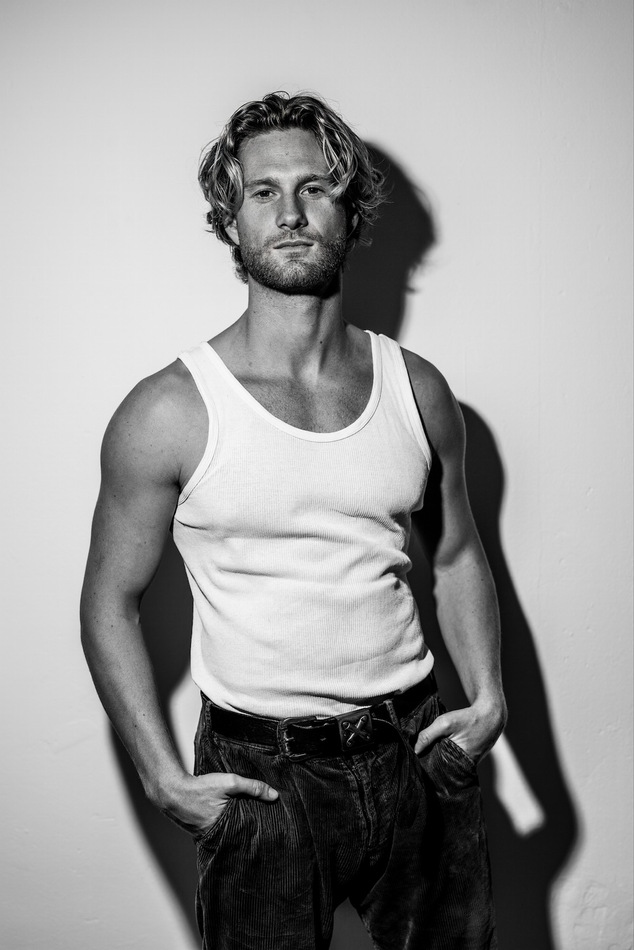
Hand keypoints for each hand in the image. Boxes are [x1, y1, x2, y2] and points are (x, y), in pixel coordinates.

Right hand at [156, 771, 278, 838]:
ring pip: (229, 833)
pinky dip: (225, 825)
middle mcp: (216, 837)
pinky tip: (231, 818)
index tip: (272, 829)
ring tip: (249, 822)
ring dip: (237, 827)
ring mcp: (208, 836)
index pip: (248, 835)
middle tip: (264, 828)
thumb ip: (252, 787)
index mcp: (225, 829)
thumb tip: (274, 795)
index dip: (259, 831)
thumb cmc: (200, 787)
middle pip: (239, 835)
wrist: (173, 791)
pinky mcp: (202, 831)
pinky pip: (218, 831)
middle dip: (249, 831)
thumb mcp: (229, 782)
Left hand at [414, 700, 505, 762]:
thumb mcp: (444, 723)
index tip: (415, 764)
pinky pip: (454, 760)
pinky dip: (446, 755)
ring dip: (438, 759)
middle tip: (418, 759)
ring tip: (427, 754)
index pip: (437, 772)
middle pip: (442, 770)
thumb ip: (427, 735)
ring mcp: (468, 765)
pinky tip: (440, 748)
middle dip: (431, 765)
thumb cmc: (468, 719)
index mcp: (458, 763)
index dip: (426, 768)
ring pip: (448, 764)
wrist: (490, 716)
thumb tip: (415, 750)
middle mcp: (464, 768)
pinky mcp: (469, 760)